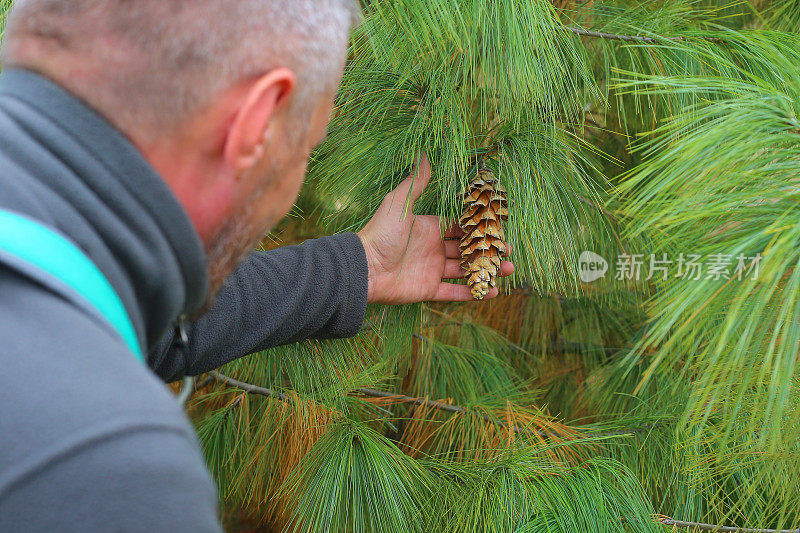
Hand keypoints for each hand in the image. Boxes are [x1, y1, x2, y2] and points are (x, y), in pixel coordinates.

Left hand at [357, 155, 513, 303]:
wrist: (364, 267)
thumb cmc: (380, 234)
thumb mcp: (399, 204)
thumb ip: (416, 183)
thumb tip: (424, 154)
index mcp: (429, 228)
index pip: (459, 227)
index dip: (478, 228)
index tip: (498, 227)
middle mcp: (432, 248)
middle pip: (466, 249)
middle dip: (488, 250)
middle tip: (508, 250)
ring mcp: (431, 270)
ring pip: (465, 271)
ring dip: (487, 270)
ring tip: (509, 270)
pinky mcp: (428, 290)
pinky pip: (455, 293)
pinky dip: (474, 294)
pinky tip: (492, 291)